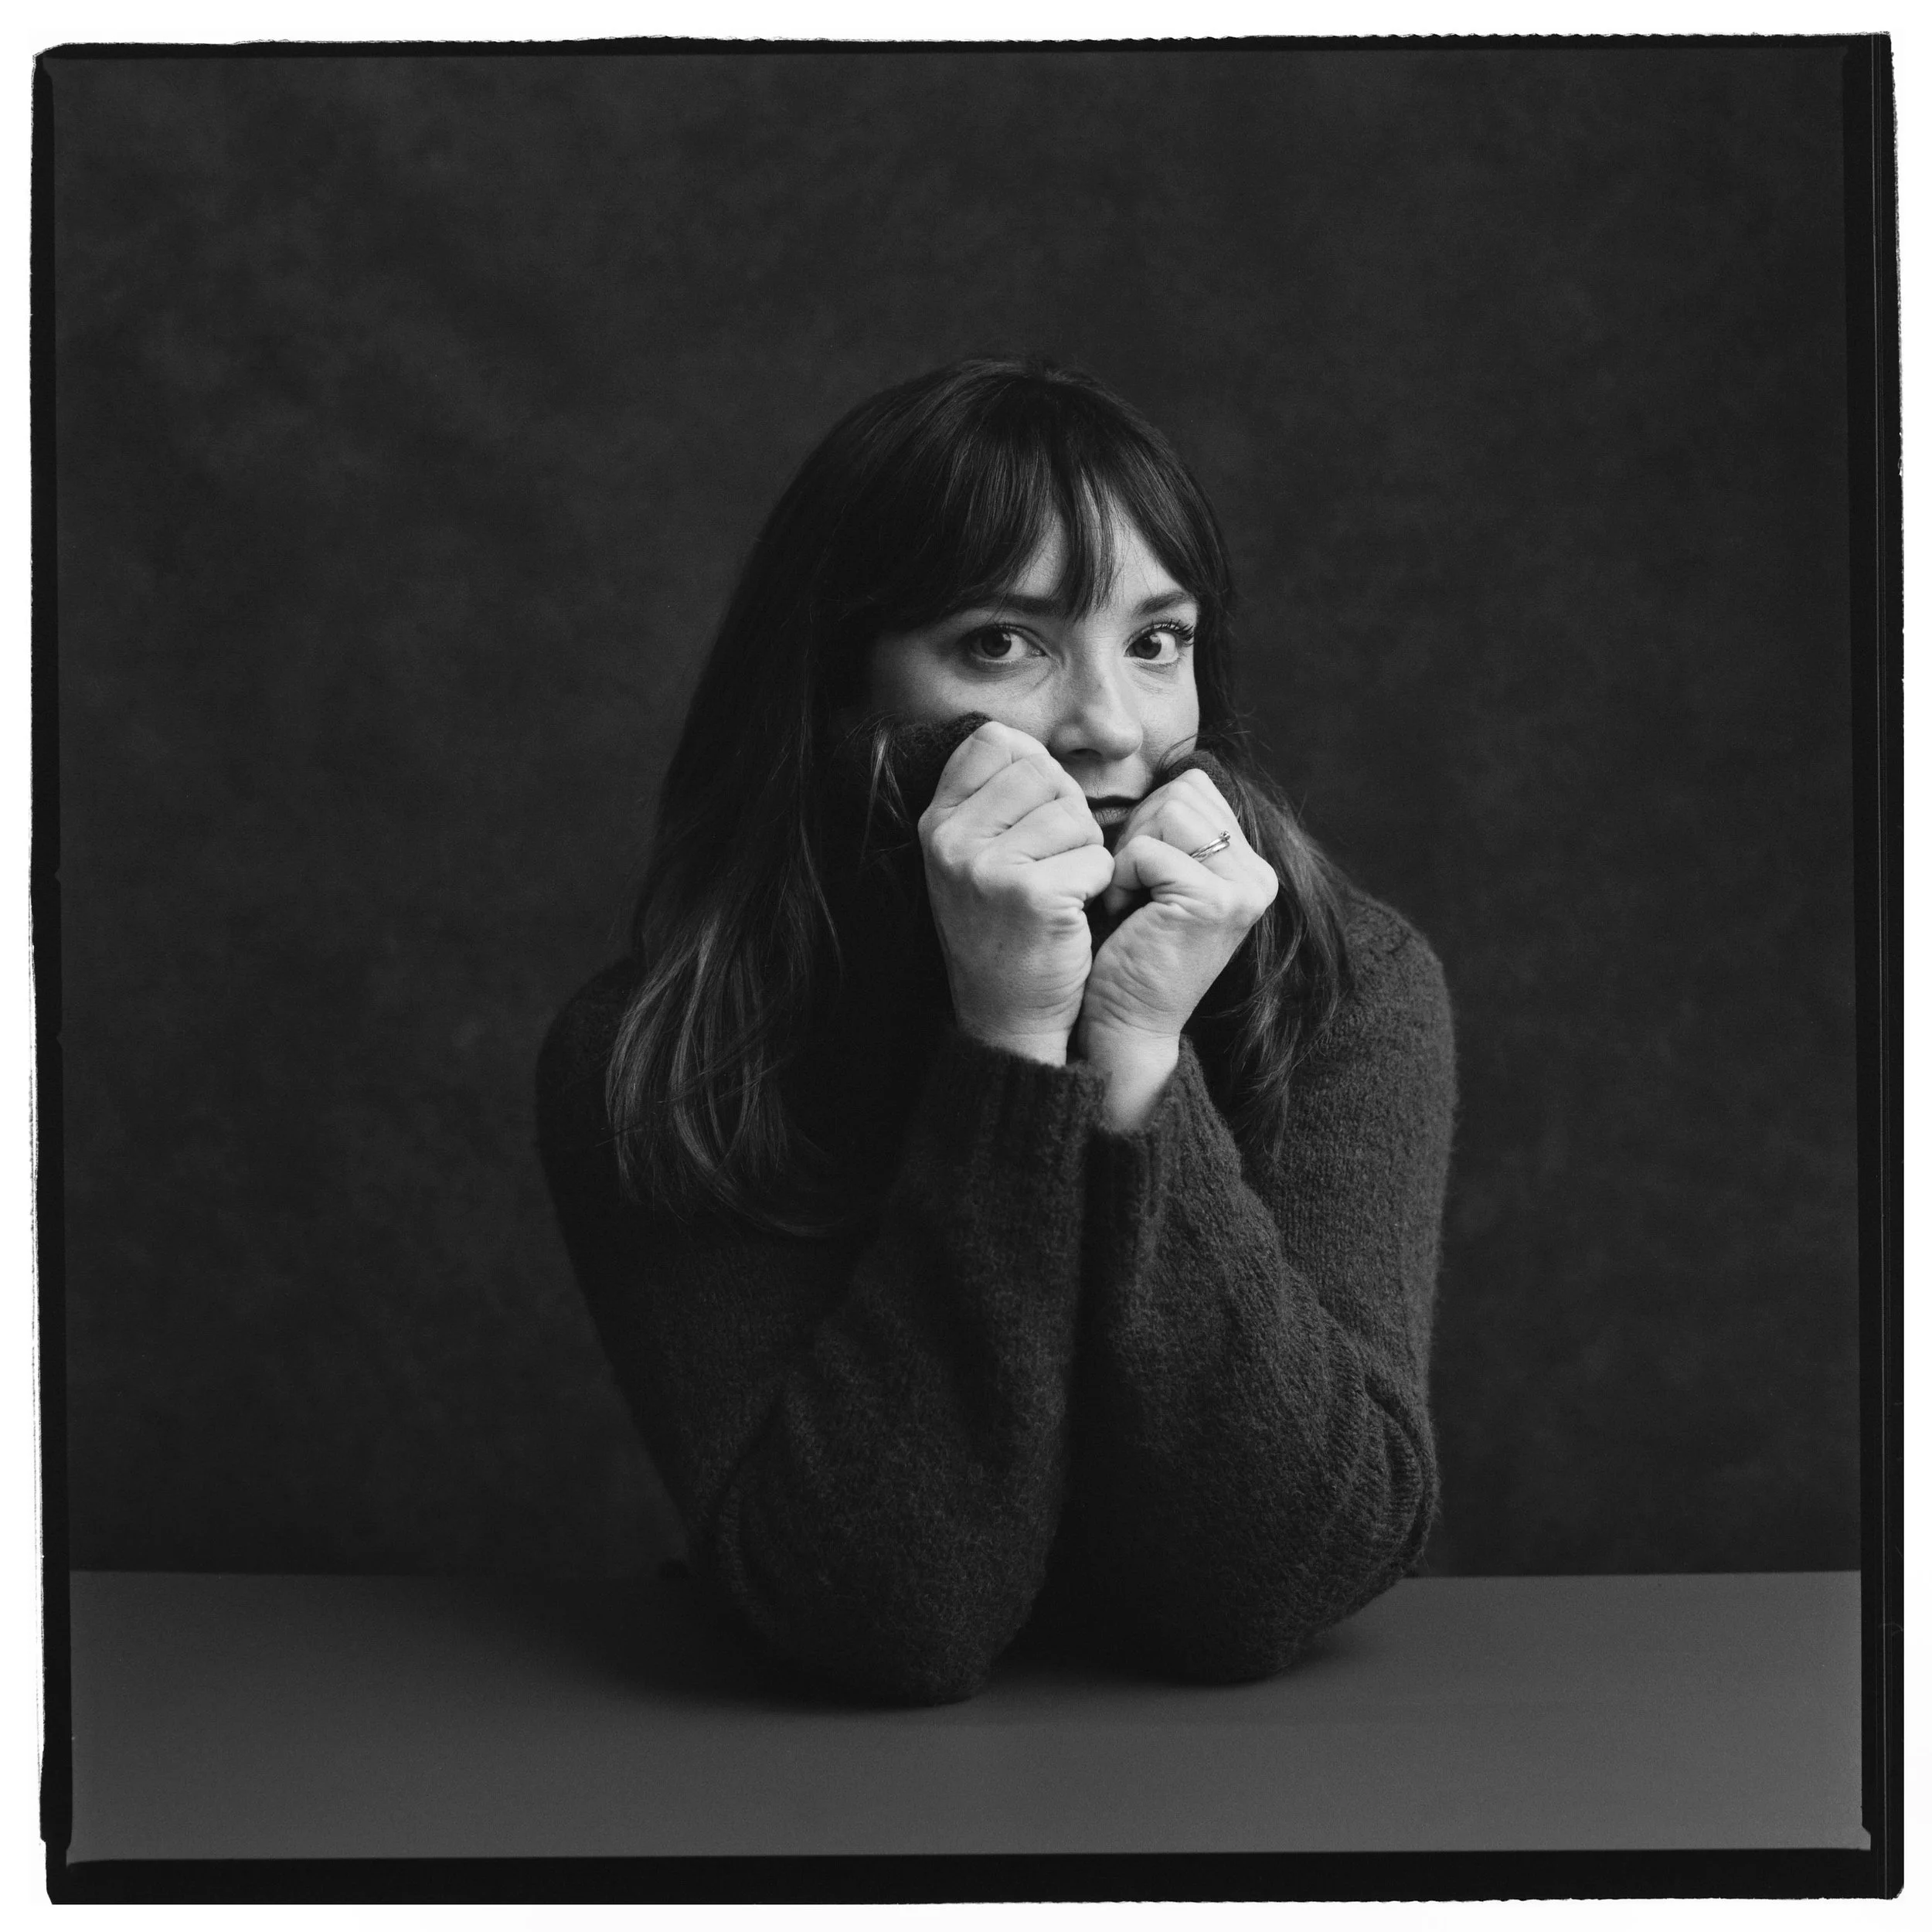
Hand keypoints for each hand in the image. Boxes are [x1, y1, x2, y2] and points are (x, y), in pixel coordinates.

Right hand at [919, 721, 1116, 1064]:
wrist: (1006, 1015)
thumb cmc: (1003, 929)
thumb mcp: (972, 859)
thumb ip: (991, 799)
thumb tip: (1030, 744)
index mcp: (937, 823)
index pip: (993, 741)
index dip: (1032, 765)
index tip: (1036, 810)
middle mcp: (953, 840)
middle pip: (1041, 771)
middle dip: (1066, 810)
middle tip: (1055, 859)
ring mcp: (989, 868)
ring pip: (1075, 814)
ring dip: (1085, 850)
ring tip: (1061, 887)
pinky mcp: (1033, 895)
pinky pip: (1096, 857)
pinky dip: (1098, 884)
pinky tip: (1072, 912)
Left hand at [1078, 770, 1277, 1124]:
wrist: (1124, 1023)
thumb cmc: (1126, 945)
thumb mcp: (1159, 875)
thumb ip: (1174, 826)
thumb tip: (1170, 764)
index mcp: (1250, 864)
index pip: (1195, 785)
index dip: (1149, 818)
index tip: (1140, 873)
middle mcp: (1259, 875)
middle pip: (1182, 791)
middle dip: (1140, 832)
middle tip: (1133, 890)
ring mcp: (1242, 889)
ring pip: (1168, 810)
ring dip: (1131, 853)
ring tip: (1131, 901)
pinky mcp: (1213, 902)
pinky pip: (1148, 848)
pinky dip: (1123, 876)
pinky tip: (1126, 916)